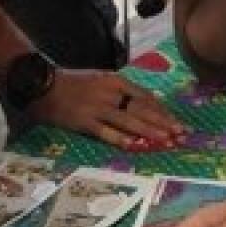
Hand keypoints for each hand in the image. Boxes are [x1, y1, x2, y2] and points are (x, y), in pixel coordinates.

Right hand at [26, 67, 184, 150]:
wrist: (44, 86)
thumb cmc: (74, 83)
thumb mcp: (101, 80)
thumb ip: (122, 91)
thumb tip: (144, 104)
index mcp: (116, 82)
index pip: (146, 98)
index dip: (163, 111)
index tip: (177, 122)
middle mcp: (111, 93)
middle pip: (143, 110)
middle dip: (164, 123)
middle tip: (181, 134)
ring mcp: (98, 108)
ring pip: (130, 121)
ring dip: (150, 132)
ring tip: (166, 142)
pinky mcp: (85, 122)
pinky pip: (107, 133)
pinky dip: (122, 139)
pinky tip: (136, 146)